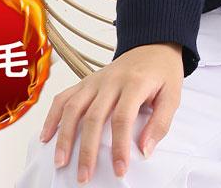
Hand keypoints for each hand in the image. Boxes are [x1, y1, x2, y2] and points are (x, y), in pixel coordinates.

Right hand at [38, 42, 183, 183]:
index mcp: (135, 83)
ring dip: (64, 136)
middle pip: (94, 116)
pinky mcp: (86, 81)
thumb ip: (160, 123)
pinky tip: (46, 136)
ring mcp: (96, 79)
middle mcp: (112, 80)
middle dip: (87, 150)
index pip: (123, 118)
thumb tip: (145, 150)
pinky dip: (52, 116)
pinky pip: (64, 97)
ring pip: (74, 106)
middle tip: (84, 176)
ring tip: (60, 162)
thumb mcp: (174, 95)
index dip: (119, 146)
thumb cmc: (163, 72)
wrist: (153, 45)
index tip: (119, 169)